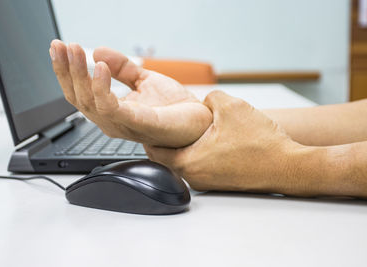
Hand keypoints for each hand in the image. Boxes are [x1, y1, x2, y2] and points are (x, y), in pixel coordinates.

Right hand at [49, 40, 211, 146]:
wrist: (200, 122)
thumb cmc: (173, 108)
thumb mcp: (144, 80)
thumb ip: (122, 68)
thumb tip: (98, 52)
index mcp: (111, 111)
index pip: (80, 92)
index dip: (67, 71)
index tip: (60, 48)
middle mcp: (112, 120)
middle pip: (78, 97)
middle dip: (66, 70)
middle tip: (61, 46)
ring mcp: (123, 124)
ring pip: (88, 102)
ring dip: (79, 75)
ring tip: (76, 51)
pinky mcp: (137, 123)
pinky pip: (111, 108)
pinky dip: (102, 88)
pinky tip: (100, 68)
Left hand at [145, 91, 302, 192]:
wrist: (288, 165)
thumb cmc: (262, 143)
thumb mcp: (230, 106)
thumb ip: (208, 98)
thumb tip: (203, 101)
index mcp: (189, 161)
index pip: (152, 149)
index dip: (147, 132)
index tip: (145, 120)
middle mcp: (194, 176)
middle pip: (167, 155)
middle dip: (165, 137)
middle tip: (165, 121)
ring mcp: (206, 182)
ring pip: (184, 159)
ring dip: (183, 144)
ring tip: (190, 127)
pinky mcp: (219, 183)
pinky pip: (199, 164)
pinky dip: (198, 151)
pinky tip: (210, 137)